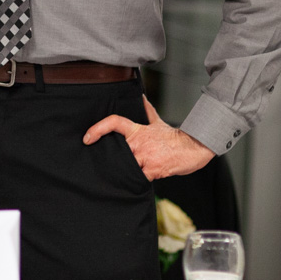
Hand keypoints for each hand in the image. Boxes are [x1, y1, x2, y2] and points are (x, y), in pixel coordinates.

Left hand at [83, 96, 214, 179]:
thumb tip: (141, 98)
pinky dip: (135, 180)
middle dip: (113, 158)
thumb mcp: (158, 122)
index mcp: (137, 130)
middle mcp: (138, 143)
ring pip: (125, 165)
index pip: (113, 122)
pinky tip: (134, 181)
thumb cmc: (175, 137)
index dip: (97, 128)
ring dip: (124, 170)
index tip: (87, 138)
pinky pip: (137, 177)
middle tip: (107, 163)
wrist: (194, 147)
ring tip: (123, 174)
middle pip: (116, 151)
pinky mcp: (152, 170)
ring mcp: (144, 156)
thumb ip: (147, 111)